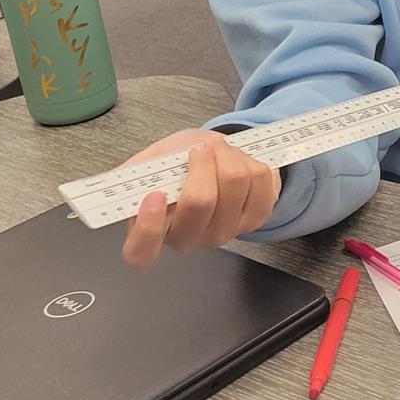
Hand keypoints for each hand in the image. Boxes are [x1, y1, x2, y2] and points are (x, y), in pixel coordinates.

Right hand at [121, 129, 280, 269]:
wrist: (213, 159)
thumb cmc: (177, 163)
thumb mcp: (151, 161)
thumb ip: (140, 171)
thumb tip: (139, 178)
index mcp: (154, 230)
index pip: (141, 252)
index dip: (148, 227)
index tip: (155, 194)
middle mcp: (188, 238)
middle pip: (199, 204)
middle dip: (202, 164)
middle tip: (200, 148)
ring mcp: (223, 233)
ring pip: (234, 188)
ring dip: (228, 157)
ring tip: (220, 148)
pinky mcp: (255, 220)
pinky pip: (260, 184)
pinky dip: (252, 163)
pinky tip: (241, 161)